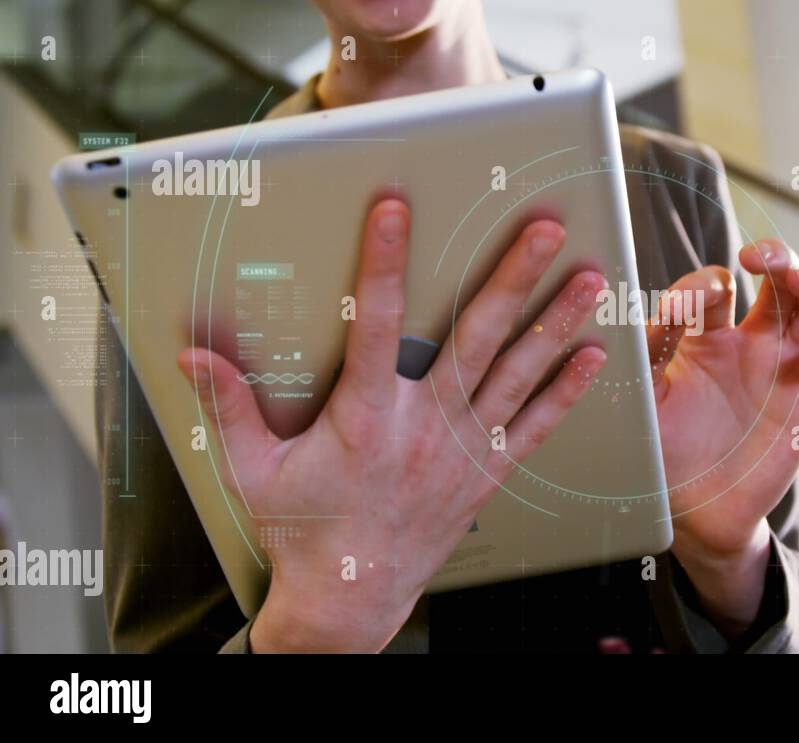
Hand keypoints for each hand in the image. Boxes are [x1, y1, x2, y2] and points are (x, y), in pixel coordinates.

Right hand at [179, 199, 606, 651]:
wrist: (351, 597)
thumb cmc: (305, 531)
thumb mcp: (254, 470)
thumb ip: (228, 407)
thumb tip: (194, 355)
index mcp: (366, 416)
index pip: (375, 323)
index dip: (384, 262)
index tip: (397, 211)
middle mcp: (424, 426)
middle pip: (475, 336)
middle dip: (512, 277)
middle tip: (545, 232)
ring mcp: (463, 448)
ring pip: (517, 372)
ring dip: (555, 323)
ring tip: (590, 280)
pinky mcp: (487, 472)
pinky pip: (535, 425)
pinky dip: (566, 391)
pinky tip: (593, 357)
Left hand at [648, 239, 798, 635]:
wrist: (695, 512)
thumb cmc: (663, 449)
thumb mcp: (644, 397)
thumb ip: (650, 350)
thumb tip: (655, 306)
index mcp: (705, 335)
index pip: (715, 289)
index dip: (707, 283)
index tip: (696, 298)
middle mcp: (749, 342)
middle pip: (777, 281)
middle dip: (777, 257)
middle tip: (759, 254)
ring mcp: (783, 368)